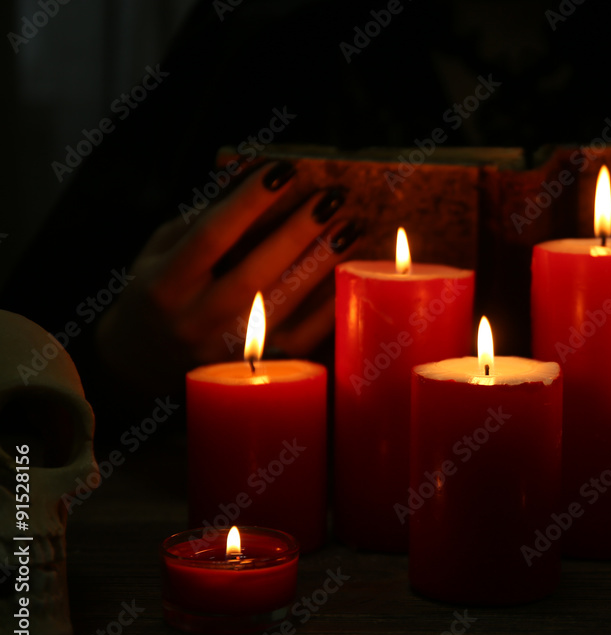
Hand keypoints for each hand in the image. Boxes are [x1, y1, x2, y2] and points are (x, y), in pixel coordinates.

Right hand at [96, 161, 362, 390]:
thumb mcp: (162, 251)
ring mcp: (226, 353)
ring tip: (350, 227)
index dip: (248, 202)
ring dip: (321, 264)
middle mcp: (194, 322)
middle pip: (253, 273)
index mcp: (163, 285)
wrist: (144, 363)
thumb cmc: (160, 291)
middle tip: (331, 197)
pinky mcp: (259, 373)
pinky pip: (303, 338)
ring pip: (283, 306)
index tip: (283, 170)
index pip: (211, 236)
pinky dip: (329, 305)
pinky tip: (351, 273)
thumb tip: (249, 170)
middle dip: (296, 232)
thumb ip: (201, 216)